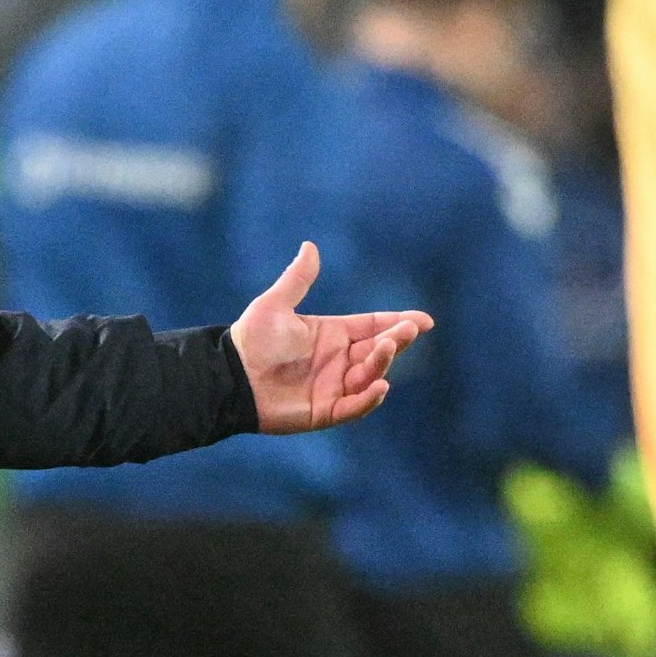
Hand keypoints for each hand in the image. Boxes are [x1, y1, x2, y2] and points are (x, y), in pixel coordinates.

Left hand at [229, 242, 431, 433]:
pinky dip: (369, 399)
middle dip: (397, 340)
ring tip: (386, 347)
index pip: (372, 326)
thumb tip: (310, 246)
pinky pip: (354, 407)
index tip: (424, 320)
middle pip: (378, 349)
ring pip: (370, 375)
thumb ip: (297, 279)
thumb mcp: (275, 305)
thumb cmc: (252, 340)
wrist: (231, 377)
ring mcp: (334, 386)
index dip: (398, 322)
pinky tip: (380, 386)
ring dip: (382, 363)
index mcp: (332, 334)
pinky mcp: (326, 411)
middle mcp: (339, 360)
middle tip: (409, 329)